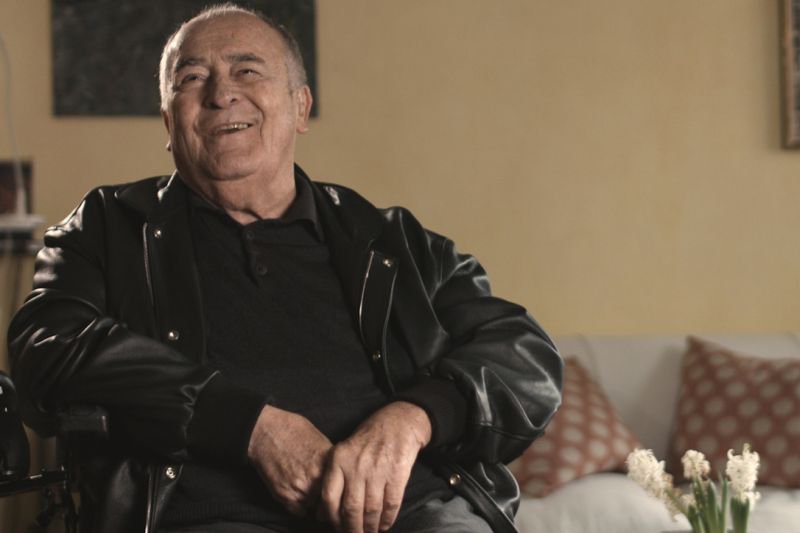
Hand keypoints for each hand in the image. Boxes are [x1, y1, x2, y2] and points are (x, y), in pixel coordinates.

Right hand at [247, 405, 332, 515]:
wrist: (266, 432)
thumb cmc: (292, 430)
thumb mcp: (320, 439)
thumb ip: (330, 460)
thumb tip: (340, 472)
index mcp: (328, 463)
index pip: (344, 488)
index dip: (343, 490)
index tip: (342, 491)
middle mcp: (316, 478)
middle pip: (332, 501)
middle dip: (331, 501)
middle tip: (329, 497)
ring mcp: (300, 489)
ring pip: (316, 510)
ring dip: (316, 506)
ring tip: (314, 496)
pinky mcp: (284, 496)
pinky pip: (299, 512)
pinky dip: (302, 508)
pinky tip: (302, 498)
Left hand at [319, 401, 431, 532]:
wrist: (399, 420)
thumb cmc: (369, 438)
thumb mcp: (346, 450)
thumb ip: (337, 476)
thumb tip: (327, 511)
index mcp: (338, 459)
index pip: (329, 498)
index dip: (332, 519)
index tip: (337, 527)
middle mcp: (356, 465)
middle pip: (351, 509)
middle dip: (353, 529)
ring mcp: (378, 469)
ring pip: (371, 510)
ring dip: (371, 526)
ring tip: (371, 532)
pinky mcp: (397, 473)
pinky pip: (391, 503)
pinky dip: (388, 519)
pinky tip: (385, 524)